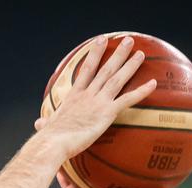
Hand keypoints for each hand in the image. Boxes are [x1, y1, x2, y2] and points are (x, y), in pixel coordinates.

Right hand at [34, 35, 156, 159]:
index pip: (86, 70)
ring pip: (117, 78)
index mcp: (74, 95)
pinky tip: (153, 83)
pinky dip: (141, 91)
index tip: (100, 41)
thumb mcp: (47, 126)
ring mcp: (98, 101)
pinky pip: (128, 99)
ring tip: (141, 53)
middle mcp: (87, 94)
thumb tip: (38, 124)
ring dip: (130, 65)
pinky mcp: (106, 113)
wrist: (55, 142)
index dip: (94, 54)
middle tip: (128, 41)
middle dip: (117, 53)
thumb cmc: (50, 138)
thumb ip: (45, 123)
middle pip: (105, 68)